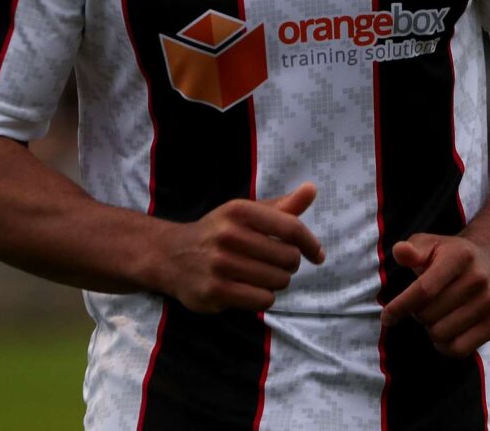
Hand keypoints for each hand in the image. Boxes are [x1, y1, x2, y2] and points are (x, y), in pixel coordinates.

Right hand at [156, 182, 323, 313]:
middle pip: (288, 258)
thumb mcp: (246, 213)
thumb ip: (282, 206)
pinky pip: (262, 300)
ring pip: (277, 281)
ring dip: (275, 282)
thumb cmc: (219, 232)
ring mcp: (220, 263)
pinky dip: (263, 298)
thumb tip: (312, 189)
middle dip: (288, 265)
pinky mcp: (214, 291)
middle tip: (274, 264)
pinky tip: (249, 290)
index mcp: (240, 210)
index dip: (310, 244)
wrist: (171, 255)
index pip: (291, 228)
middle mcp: (229, 234)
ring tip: (259, 276)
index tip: (317, 255)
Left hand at [381, 233, 489, 357]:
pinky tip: (442, 331)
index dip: (401, 305)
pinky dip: (444, 345)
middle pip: (430, 314)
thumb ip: (411, 249)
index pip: (424, 289)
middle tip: (419, 305)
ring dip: (429, 328)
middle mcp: (477, 279)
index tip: (386, 317)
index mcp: (458, 257)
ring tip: (432, 315)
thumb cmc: (449, 254)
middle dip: (416, 313)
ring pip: (442, 334)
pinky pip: (459, 349)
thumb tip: (399, 251)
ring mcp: (488, 303)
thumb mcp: (429, 244)